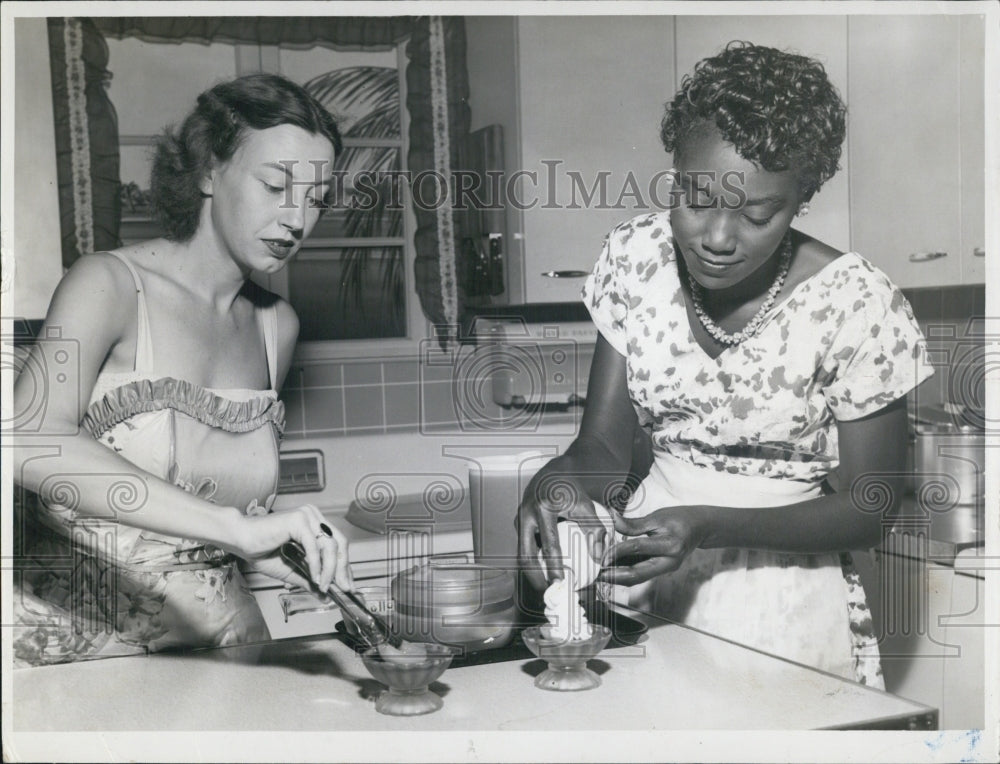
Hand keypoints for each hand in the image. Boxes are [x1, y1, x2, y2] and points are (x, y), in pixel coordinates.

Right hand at [229, 504, 351, 591]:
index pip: (338, 544)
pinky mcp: (298, 520)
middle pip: (340, 543)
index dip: (344, 566)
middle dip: (343, 568)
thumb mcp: (292, 570)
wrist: (240, 540)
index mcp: (314, 524)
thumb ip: (309, 579)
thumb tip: (324, 594)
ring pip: (330, 545)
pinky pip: (314, 546)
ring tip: (324, 586)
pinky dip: (317, 565)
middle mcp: (313, 516)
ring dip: (330, 570)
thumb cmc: (261, 550)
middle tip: (344, 588)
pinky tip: (315, 578)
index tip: (348, 584)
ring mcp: (307, 516)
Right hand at [516, 472, 607, 589]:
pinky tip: (544, 573)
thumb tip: (598, 557)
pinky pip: (524, 546)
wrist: (553, 473)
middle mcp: (526, 514)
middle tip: (548, 594)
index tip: (561, 584)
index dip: (554, 567)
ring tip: (546, 588)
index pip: (549, 545)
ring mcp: (519, 519)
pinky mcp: (518, 523)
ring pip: (522, 552)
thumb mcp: (586, 505)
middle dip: (534, 578)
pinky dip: (533, 562)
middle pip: (525, 555)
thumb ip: (594, 530)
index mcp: (543, 508)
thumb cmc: (571, 488)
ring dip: (532, 572)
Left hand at [599, 506, 708, 585]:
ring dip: (619, 578)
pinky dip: (626, 573)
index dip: (617, 552)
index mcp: (670, 545)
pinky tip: (613, 571)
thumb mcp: (657, 517)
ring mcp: (666, 568)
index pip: (638, 548)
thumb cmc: (679, 519)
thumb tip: (612, 518)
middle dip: (616, 576)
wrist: (699, 528)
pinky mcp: (662, 569)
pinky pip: (642, 574)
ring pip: (639, 578)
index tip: (602, 555)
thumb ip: (633, 523)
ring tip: (601, 575)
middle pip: (638, 574)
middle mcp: (669, 562)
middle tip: (598, 575)